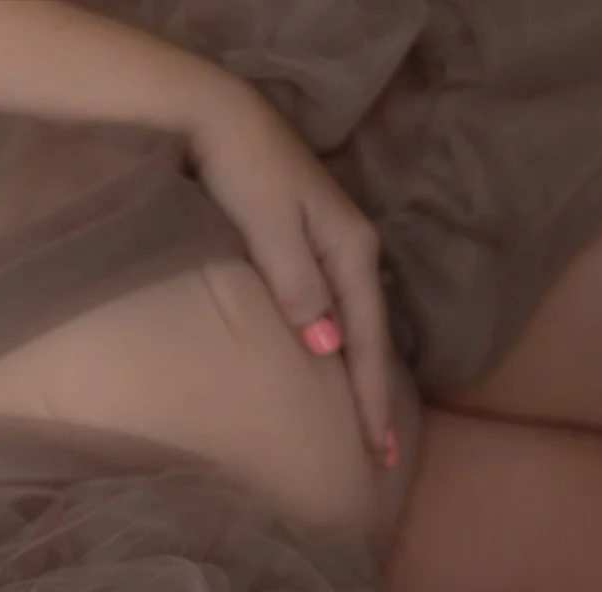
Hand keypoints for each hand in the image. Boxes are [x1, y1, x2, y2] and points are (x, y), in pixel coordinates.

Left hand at [188, 87, 395, 464]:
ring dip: (360, 376)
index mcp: (349, 252)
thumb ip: (296, 287)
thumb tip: (329, 346)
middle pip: (370, 338)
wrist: (220, 122)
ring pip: (356, 326)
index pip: (367, 341)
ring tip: (365, 425)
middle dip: (374, 399)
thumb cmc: (241, 173)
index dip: (369, 399)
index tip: (376, 450)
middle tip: (381, 458)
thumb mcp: (268, 229)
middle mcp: (352, 251)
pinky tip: (335, 365)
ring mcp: (333, 248)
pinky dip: (342, 346)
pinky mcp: (310, 246)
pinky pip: (337, 310)